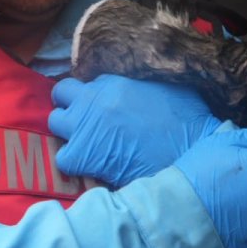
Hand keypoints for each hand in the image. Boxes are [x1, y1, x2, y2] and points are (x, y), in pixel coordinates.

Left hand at [48, 75, 223, 187]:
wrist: (191, 151)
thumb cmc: (188, 119)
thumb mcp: (166, 85)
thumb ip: (142, 81)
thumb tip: (139, 84)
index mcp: (114, 80)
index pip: (88, 81)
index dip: (92, 94)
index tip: (101, 106)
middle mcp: (94, 99)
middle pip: (62, 93)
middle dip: (70, 105)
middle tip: (86, 121)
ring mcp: (85, 126)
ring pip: (55, 121)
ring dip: (67, 130)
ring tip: (86, 143)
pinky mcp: (84, 154)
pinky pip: (62, 157)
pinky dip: (73, 162)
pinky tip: (89, 167)